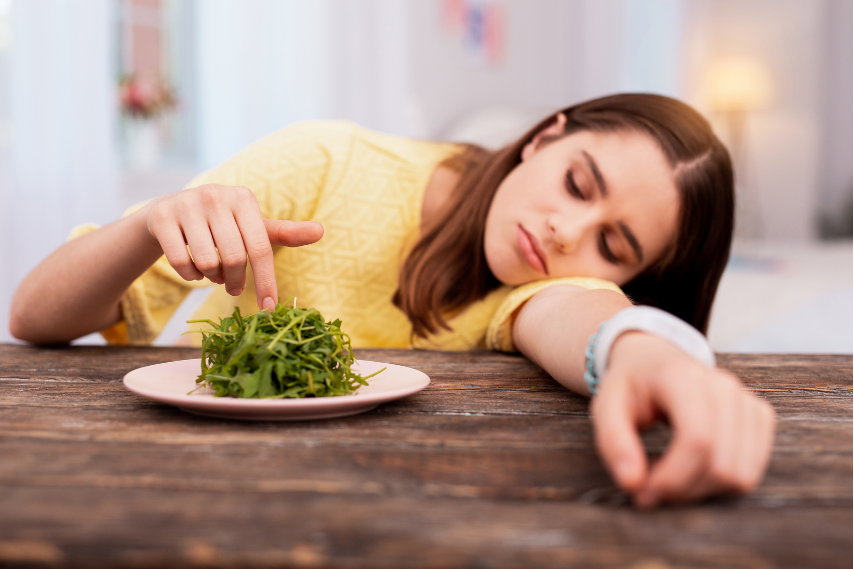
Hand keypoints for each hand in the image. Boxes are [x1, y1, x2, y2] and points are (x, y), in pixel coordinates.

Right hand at [138, 184, 322, 310]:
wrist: (172, 211)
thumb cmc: (224, 224)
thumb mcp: (254, 226)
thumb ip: (285, 233)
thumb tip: (321, 231)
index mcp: (243, 198)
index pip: (261, 248)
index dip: (267, 282)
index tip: (270, 309)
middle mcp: (216, 196)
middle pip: (234, 258)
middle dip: (236, 281)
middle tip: (234, 287)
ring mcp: (186, 204)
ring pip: (206, 262)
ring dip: (212, 278)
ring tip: (214, 272)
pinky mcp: (162, 217)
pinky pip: (181, 263)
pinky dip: (190, 276)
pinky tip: (193, 269)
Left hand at [589, 331, 775, 507]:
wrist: (654, 360)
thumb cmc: (630, 386)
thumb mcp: (606, 406)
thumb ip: (614, 443)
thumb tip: (632, 484)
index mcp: (683, 377)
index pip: (698, 439)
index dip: (673, 478)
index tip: (644, 493)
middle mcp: (724, 386)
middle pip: (721, 463)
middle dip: (684, 490)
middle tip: (652, 490)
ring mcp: (746, 400)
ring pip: (741, 473)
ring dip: (703, 491)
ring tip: (671, 480)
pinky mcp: (760, 416)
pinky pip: (752, 469)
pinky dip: (722, 483)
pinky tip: (693, 471)